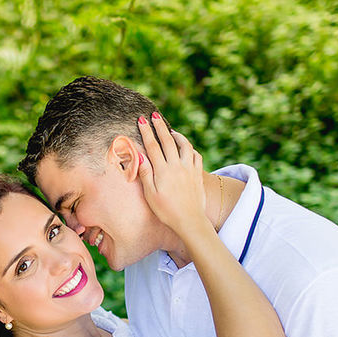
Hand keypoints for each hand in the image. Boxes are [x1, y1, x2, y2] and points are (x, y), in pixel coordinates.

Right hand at [135, 114, 208, 238]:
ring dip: (177, 135)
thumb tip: (139, 155)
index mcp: (163, 170)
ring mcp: (189, 169)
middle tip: (154, 115)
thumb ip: (145, 173)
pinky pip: (195, 155)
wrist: (190, 221)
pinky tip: (186, 148)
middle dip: (160, 127)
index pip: (152, 146)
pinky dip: (190, 148)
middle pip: (167, 141)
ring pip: (184, 145)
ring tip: (171, 131)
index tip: (141, 120)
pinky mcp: (198, 174)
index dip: (146, 131)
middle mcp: (177, 166)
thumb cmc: (166, 211)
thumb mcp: (151, 194)